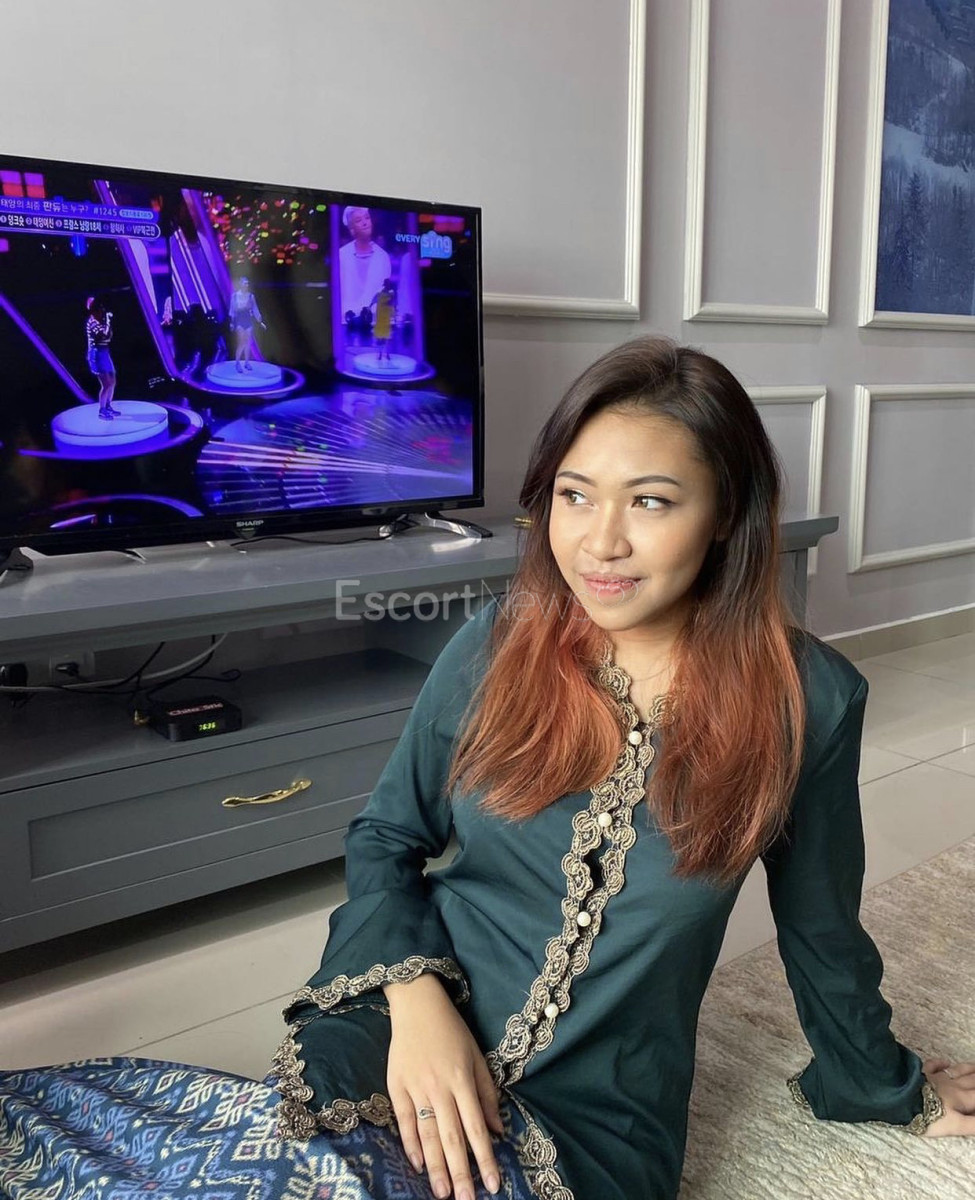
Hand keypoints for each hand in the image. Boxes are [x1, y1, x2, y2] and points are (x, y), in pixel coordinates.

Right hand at [384, 973, 502, 1198]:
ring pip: (427, 1135)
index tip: (494, 1183)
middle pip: (452, 1137)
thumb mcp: (476, 1055)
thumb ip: (487, 1092)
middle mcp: (440, 1087)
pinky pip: (404, 1121)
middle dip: (461, 1173)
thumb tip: (497, 1129)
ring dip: (436, 1167)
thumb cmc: (451, 1029)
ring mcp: (416, 1087)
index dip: (486, 1158)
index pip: (476, 1127)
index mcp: (462, 1079)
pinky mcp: (396, 1085)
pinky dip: (410, 1145)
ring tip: (443, 1194)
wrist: (416, 1003)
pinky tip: (418, 1166)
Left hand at [920, 1058, 974, 1135]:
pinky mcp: (921, 1073)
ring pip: (956, 1071)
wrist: (902, 1099)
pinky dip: (940, 1062)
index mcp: (961, 1099)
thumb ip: (974, 1124)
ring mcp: (936, 1077)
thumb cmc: (929, 1116)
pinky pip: (933, 1065)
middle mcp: (952, 1086)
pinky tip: (945, 1061)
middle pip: (971, 1080)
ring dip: (968, 1068)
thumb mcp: (955, 1126)